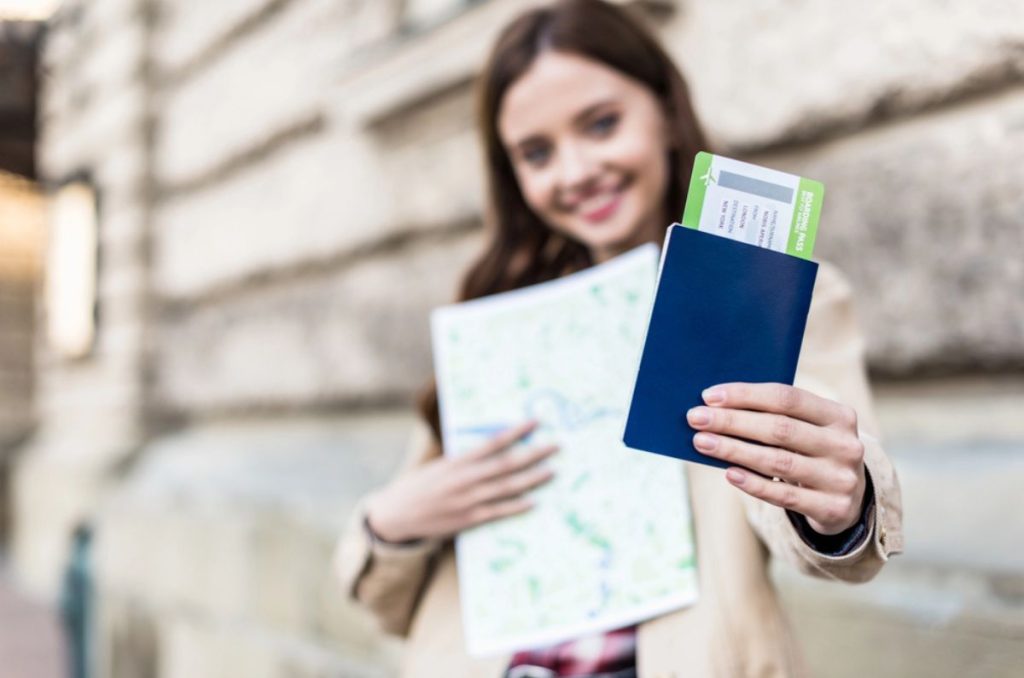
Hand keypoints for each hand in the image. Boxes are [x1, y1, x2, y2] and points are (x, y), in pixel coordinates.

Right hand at [365, 420, 556, 542]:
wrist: (397, 515)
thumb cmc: (420, 486)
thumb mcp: (440, 466)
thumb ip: (466, 460)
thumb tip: (493, 449)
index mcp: (457, 461)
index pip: (493, 442)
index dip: (516, 432)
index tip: (535, 422)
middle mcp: (466, 479)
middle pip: (507, 464)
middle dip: (534, 454)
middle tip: (556, 446)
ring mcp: (469, 501)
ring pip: (508, 487)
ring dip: (532, 478)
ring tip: (552, 471)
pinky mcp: (469, 520)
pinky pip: (498, 512)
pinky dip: (517, 506)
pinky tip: (533, 500)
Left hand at [686, 383, 865, 534]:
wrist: (850, 500)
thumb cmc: (812, 453)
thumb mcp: (808, 430)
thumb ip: (775, 416)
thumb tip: (717, 407)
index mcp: (839, 415)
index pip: (787, 398)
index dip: (745, 395)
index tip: (709, 396)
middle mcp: (845, 445)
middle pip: (779, 429)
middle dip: (732, 422)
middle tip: (696, 418)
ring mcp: (841, 479)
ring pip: (778, 462)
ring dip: (734, 451)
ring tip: (702, 443)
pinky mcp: (832, 508)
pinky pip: (784, 496)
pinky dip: (753, 483)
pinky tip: (728, 473)